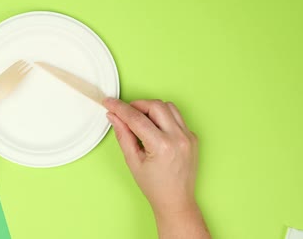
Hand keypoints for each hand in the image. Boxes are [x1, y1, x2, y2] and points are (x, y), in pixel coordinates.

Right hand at [104, 98, 209, 238]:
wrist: (176, 201)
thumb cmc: (154, 186)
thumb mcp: (133, 161)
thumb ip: (123, 135)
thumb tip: (113, 116)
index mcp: (162, 146)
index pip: (136, 118)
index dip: (120, 108)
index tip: (109, 102)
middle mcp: (178, 138)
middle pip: (155, 105)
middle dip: (137, 105)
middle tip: (125, 113)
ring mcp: (188, 136)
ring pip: (169, 107)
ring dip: (152, 108)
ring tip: (140, 120)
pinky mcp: (193, 137)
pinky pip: (177, 117)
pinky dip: (163, 117)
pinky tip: (155, 129)